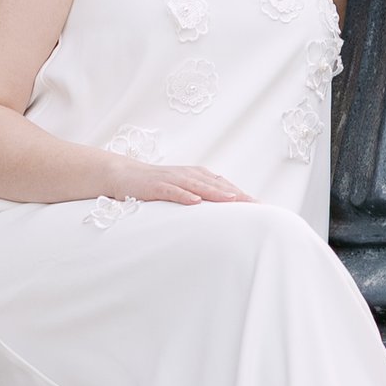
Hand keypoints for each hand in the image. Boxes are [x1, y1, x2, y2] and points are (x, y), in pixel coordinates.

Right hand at [115, 160, 247, 206]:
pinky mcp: (157, 185)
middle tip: (256, 205)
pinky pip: (173, 190)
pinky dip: (184, 194)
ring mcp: (173, 179)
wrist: (124, 174)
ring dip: (216, 193)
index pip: (224, 185)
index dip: (242, 194)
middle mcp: (189, 174)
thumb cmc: (157, 184)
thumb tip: (222, 211)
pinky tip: (195, 201)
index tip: (260, 205)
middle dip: (237, 195)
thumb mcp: (182, 189)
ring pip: (198, 185)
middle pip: (217, 184)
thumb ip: (201, 196)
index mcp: (197, 176)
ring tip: (233, 201)